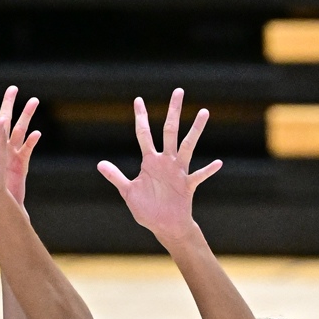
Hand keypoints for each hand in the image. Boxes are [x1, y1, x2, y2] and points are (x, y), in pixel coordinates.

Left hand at [0, 89, 42, 205]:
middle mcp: (0, 146)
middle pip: (6, 120)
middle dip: (9, 104)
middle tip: (13, 88)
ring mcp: (12, 154)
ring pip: (20, 130)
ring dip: (27, 116)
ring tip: (34, 101)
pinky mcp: (21, 164)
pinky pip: (28, 150)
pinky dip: (32, 142)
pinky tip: (37, 132)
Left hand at [97, 89, 221, 250]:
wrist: (164, 227)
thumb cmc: (148, 210)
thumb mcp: (128, 192)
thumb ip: (116, 176)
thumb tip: (100, 163)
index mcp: (150, 161)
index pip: (143, 133)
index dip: (140, 117)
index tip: (138, 100)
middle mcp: (165, 162)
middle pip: (169, 131)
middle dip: (172, 111)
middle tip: (178, 91)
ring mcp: (178, 172)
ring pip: (187, 146)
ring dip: (195, 130)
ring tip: (203, 112)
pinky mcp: (187, 186)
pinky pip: (198, 176)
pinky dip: (207, 170)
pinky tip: (217, 162)